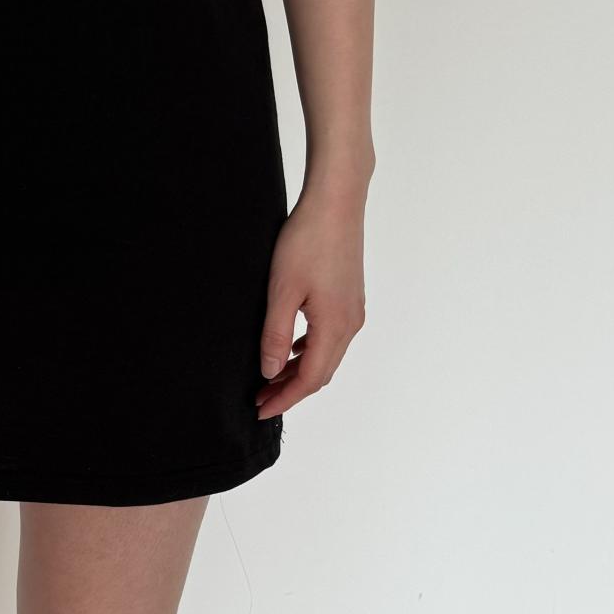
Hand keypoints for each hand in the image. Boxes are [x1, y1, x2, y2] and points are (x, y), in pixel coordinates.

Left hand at [256, 187, 365, 420]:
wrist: (336, 203)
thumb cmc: (308, 241)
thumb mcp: (282, 290)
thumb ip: (276, 334)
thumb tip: (271, 372)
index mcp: (335, 326)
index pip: (310, 379)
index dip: (285, 399)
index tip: (260, 411)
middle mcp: (350, 324)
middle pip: (321, 372)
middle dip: (290, 390)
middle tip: (259, 399)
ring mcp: (353, 311)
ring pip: (326, 355)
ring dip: (299, 372)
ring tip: (270, 379)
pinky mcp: (350, 298)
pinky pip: (330, 337)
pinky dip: (309, 351)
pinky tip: (291, 349)